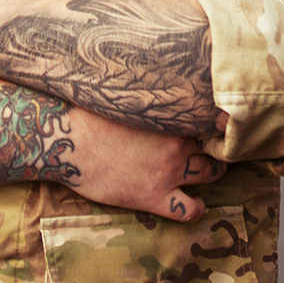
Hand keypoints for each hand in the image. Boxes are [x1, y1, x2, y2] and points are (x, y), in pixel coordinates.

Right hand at [60, 109, 225, 221]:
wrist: (69, 141)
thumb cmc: (91, 114)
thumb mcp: (126, 96)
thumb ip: (150, 94)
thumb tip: (158, 74)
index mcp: (171, 116)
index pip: (207, 116)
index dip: (211, 119)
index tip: (212, 120)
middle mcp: (177, 144)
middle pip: (213, 145)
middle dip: (214, 146)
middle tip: (211, 147)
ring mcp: (168, 172)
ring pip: (210, 173)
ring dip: (212, 173)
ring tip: (208, 173)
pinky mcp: (154, 197)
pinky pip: (189, 209)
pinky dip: (197, 207)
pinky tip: (197, 203)